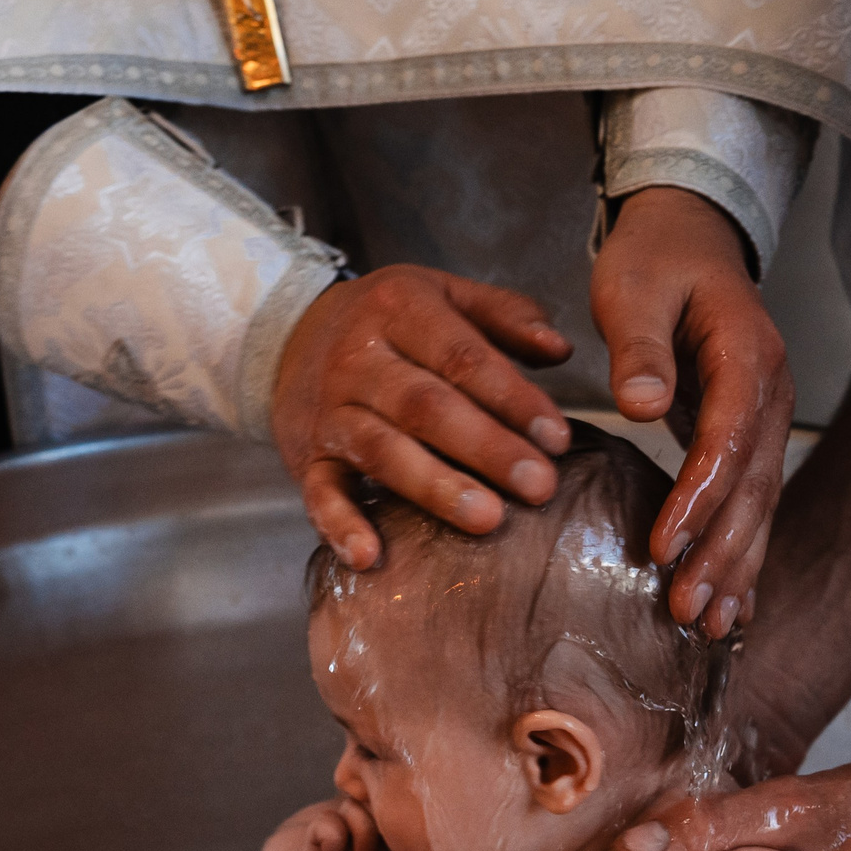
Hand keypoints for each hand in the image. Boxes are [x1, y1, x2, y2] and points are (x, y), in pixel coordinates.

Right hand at [255, 797, 441, 850]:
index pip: (426, 831)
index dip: (424, 840)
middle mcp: (384, 834)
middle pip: (400, 804)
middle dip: (397, 822)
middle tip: (394, 848)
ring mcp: (353, 830)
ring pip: (366, 802)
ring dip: (366, 827)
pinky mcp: (322, 834)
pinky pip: (329, 819)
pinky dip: (332, 834)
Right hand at [272, 266, 576, 568]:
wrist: (289, 335)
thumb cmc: (389, 322)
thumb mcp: (445, 295)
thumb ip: (507, 316)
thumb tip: (560, 349)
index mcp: (400, 310)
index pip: (463, 357)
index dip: (512, 399)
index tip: (558, 438)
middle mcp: (359, 360)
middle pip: (426, 407)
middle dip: (487, 448)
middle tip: (539, 486)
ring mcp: (331, 412)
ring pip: (383, 451)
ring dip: (435, 487)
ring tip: (486, 518)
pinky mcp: (307, 458)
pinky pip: (320, 494)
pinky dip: (340, 526)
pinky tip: (369, 556)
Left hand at [592, 186, 796, 636]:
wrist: (690, 236)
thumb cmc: (656, 259)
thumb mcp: (635, 286)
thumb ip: (639, 344)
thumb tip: (642, 403)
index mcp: (747, 355)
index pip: (726, 439)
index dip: (700, 497)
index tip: (664, 545)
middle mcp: (769, 395)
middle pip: (752, 488)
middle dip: (722, 554)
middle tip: (686, 610)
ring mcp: (766, 420)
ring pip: (758, 507)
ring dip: (736, 569)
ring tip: (709, 627)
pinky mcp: (749, 438)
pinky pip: (752, 505)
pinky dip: (743, 557)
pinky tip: (733, 608)